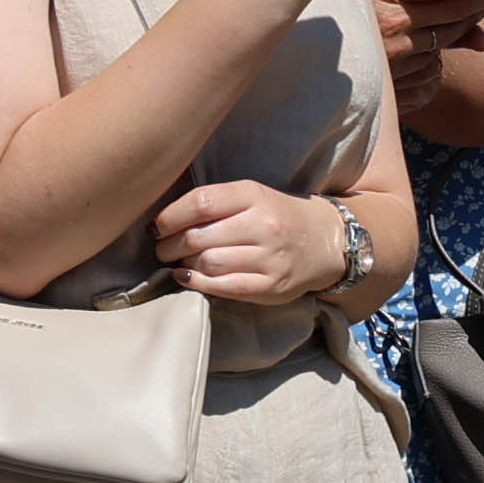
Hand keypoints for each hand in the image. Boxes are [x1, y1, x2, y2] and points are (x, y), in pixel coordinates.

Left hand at [150, 178, 347, 309]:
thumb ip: (214, 203)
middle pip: (198, 237)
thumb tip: (164, 222)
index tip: (158, 226)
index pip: (200, 203)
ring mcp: (269, 258)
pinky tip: (186, 277)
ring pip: (208, 263)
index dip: (170, 217)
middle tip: (161, 248)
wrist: (324, 241)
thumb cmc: (276, 216)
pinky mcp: (271, 286)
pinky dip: (197, 284)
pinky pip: (224, 287)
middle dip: (169, 245)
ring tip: (176, 262)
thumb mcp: (251, 195)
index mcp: (253, 195)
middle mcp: (263, 225)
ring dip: (183, 264)